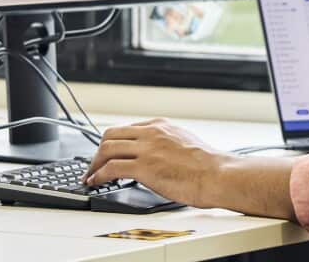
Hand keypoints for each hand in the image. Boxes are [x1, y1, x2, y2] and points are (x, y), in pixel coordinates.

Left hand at [83, 118, 229, 208]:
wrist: (217, 175)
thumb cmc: (208, 165)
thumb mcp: (185, 142)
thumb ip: (167, 144)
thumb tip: (158, 156)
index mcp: (161, 126)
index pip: (126, 129)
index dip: (112, 143)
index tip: (107, 153)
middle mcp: (151, 133)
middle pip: (110, 134)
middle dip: (98, 151)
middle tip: (94, 165)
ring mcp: (146, 149)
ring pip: (107, 149)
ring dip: (94, 164)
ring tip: (90, 176)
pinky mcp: (144, 167)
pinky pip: (111, 168)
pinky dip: (99, 175)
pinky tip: (96, 182)